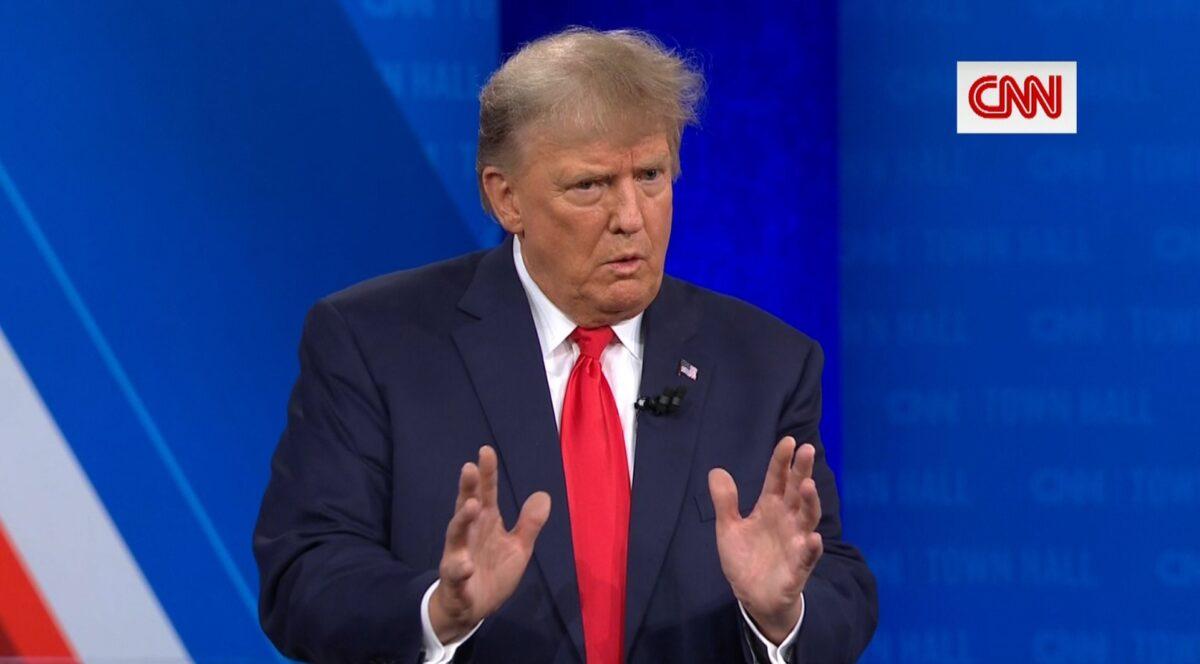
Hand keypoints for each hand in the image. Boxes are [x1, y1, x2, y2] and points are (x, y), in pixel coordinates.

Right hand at [429, 445, 550, 642]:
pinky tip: (466, 565)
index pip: (485, 493)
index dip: (486, 473)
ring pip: (456, 535)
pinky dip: (460, 569)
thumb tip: (544, 494)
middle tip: (469, 468)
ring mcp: (458, 556)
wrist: (471, 608)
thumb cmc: (492, 571)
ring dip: (462, 520)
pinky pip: (456, 573)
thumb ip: (529, 523)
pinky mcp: (455, 580)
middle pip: (466, 506)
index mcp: (485, 523)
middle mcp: (469, 534)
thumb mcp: (518, 547)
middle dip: (467, 488)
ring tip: (472, 506)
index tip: (486, 450)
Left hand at [708, 436, 822, 643]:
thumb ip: (725, 502)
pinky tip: (813, 538)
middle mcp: (787, 520)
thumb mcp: (728, 528)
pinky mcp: (798, 567)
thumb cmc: (745, 559)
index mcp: (770, 508)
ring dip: (810, 502)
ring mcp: (795, 542)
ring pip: (807, 518)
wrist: (753, 596)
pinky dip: (811, 547)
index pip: (777, 479)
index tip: (787, 440)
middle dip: (802, 471)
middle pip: (797, 491)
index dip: (782, 461)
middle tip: (807, 449)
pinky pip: (807, 556)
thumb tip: (716, 470)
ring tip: (808, 485)